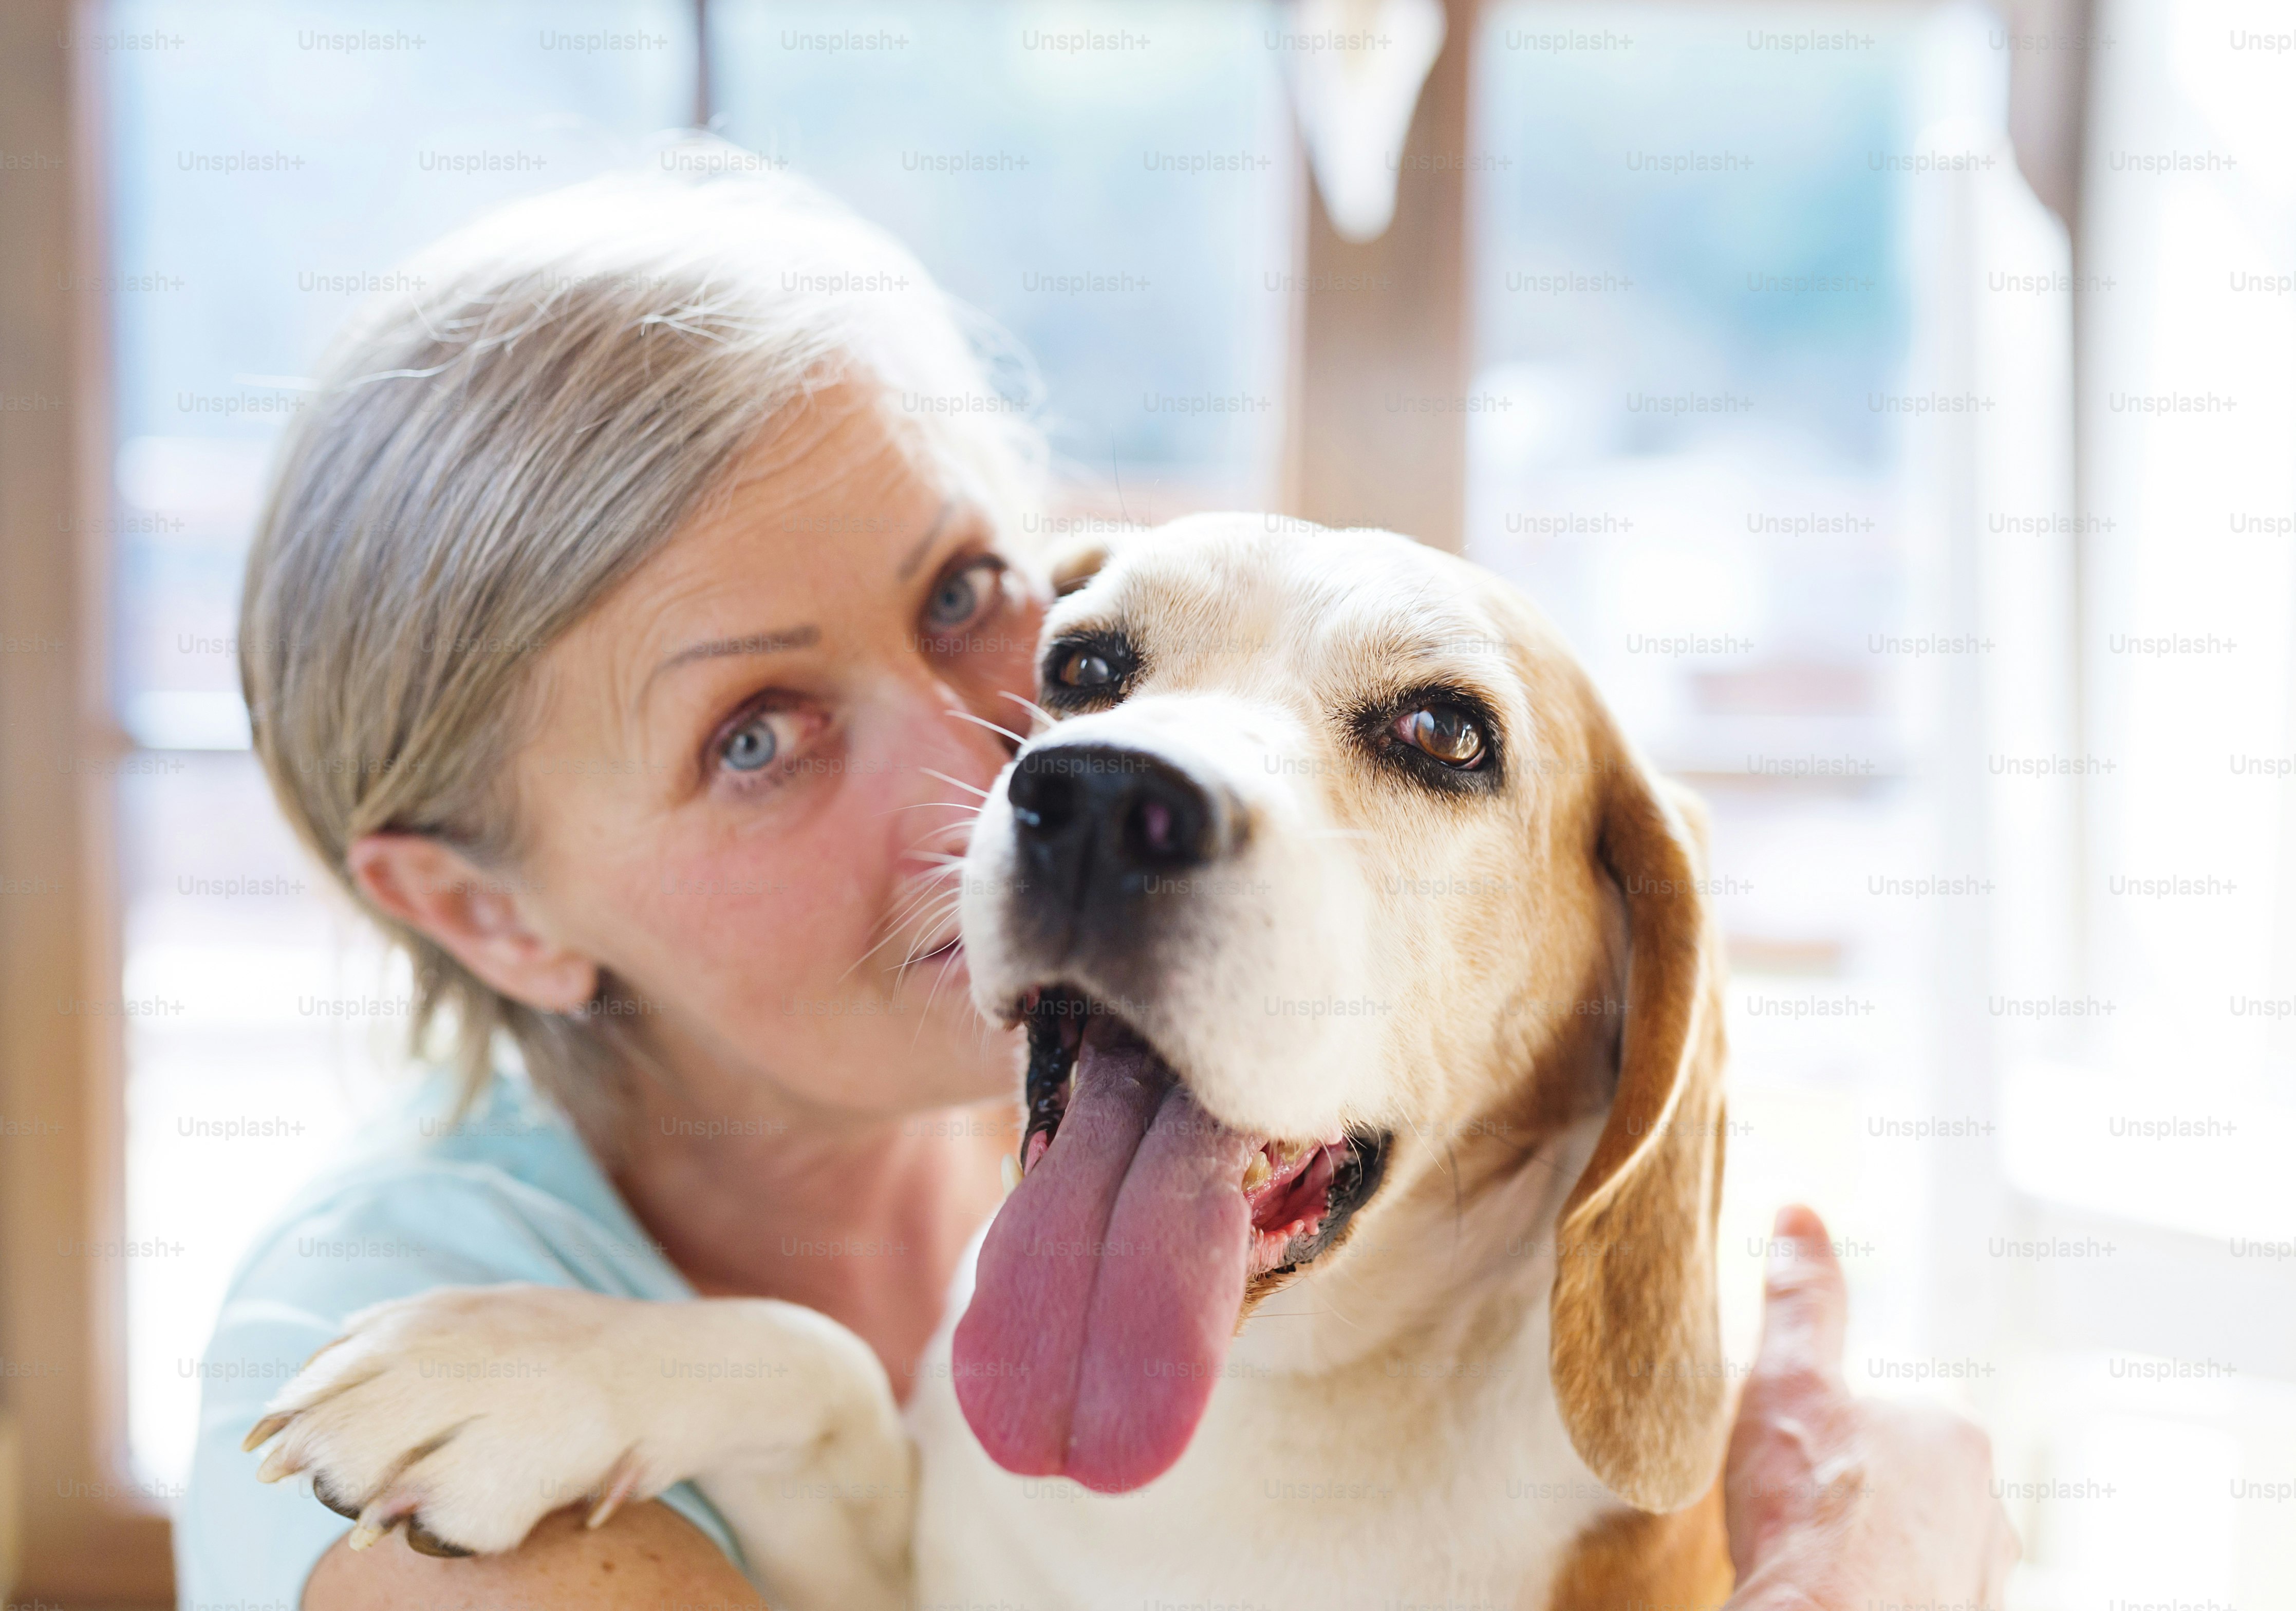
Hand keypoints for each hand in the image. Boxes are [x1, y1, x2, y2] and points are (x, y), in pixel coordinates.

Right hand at [1722, 1205, 2018, 1610]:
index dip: (1831, 1430)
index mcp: (1954, 1428)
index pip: (1888, 1406)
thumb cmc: (1806, 1515)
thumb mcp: (1787, 1383)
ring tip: (1822, 1560)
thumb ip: (1801, 1300)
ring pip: (1922, 1538)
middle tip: (1802, 1511)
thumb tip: (1799, 1213)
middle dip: (1859, 1485)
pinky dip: (1890, 1592)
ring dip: (1878, 1543)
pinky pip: (1925, 1592)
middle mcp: (1991, 1502)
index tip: (1797, 1459)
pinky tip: (1848, 1594)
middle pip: (1909, 1474)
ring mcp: (1988, 1575)